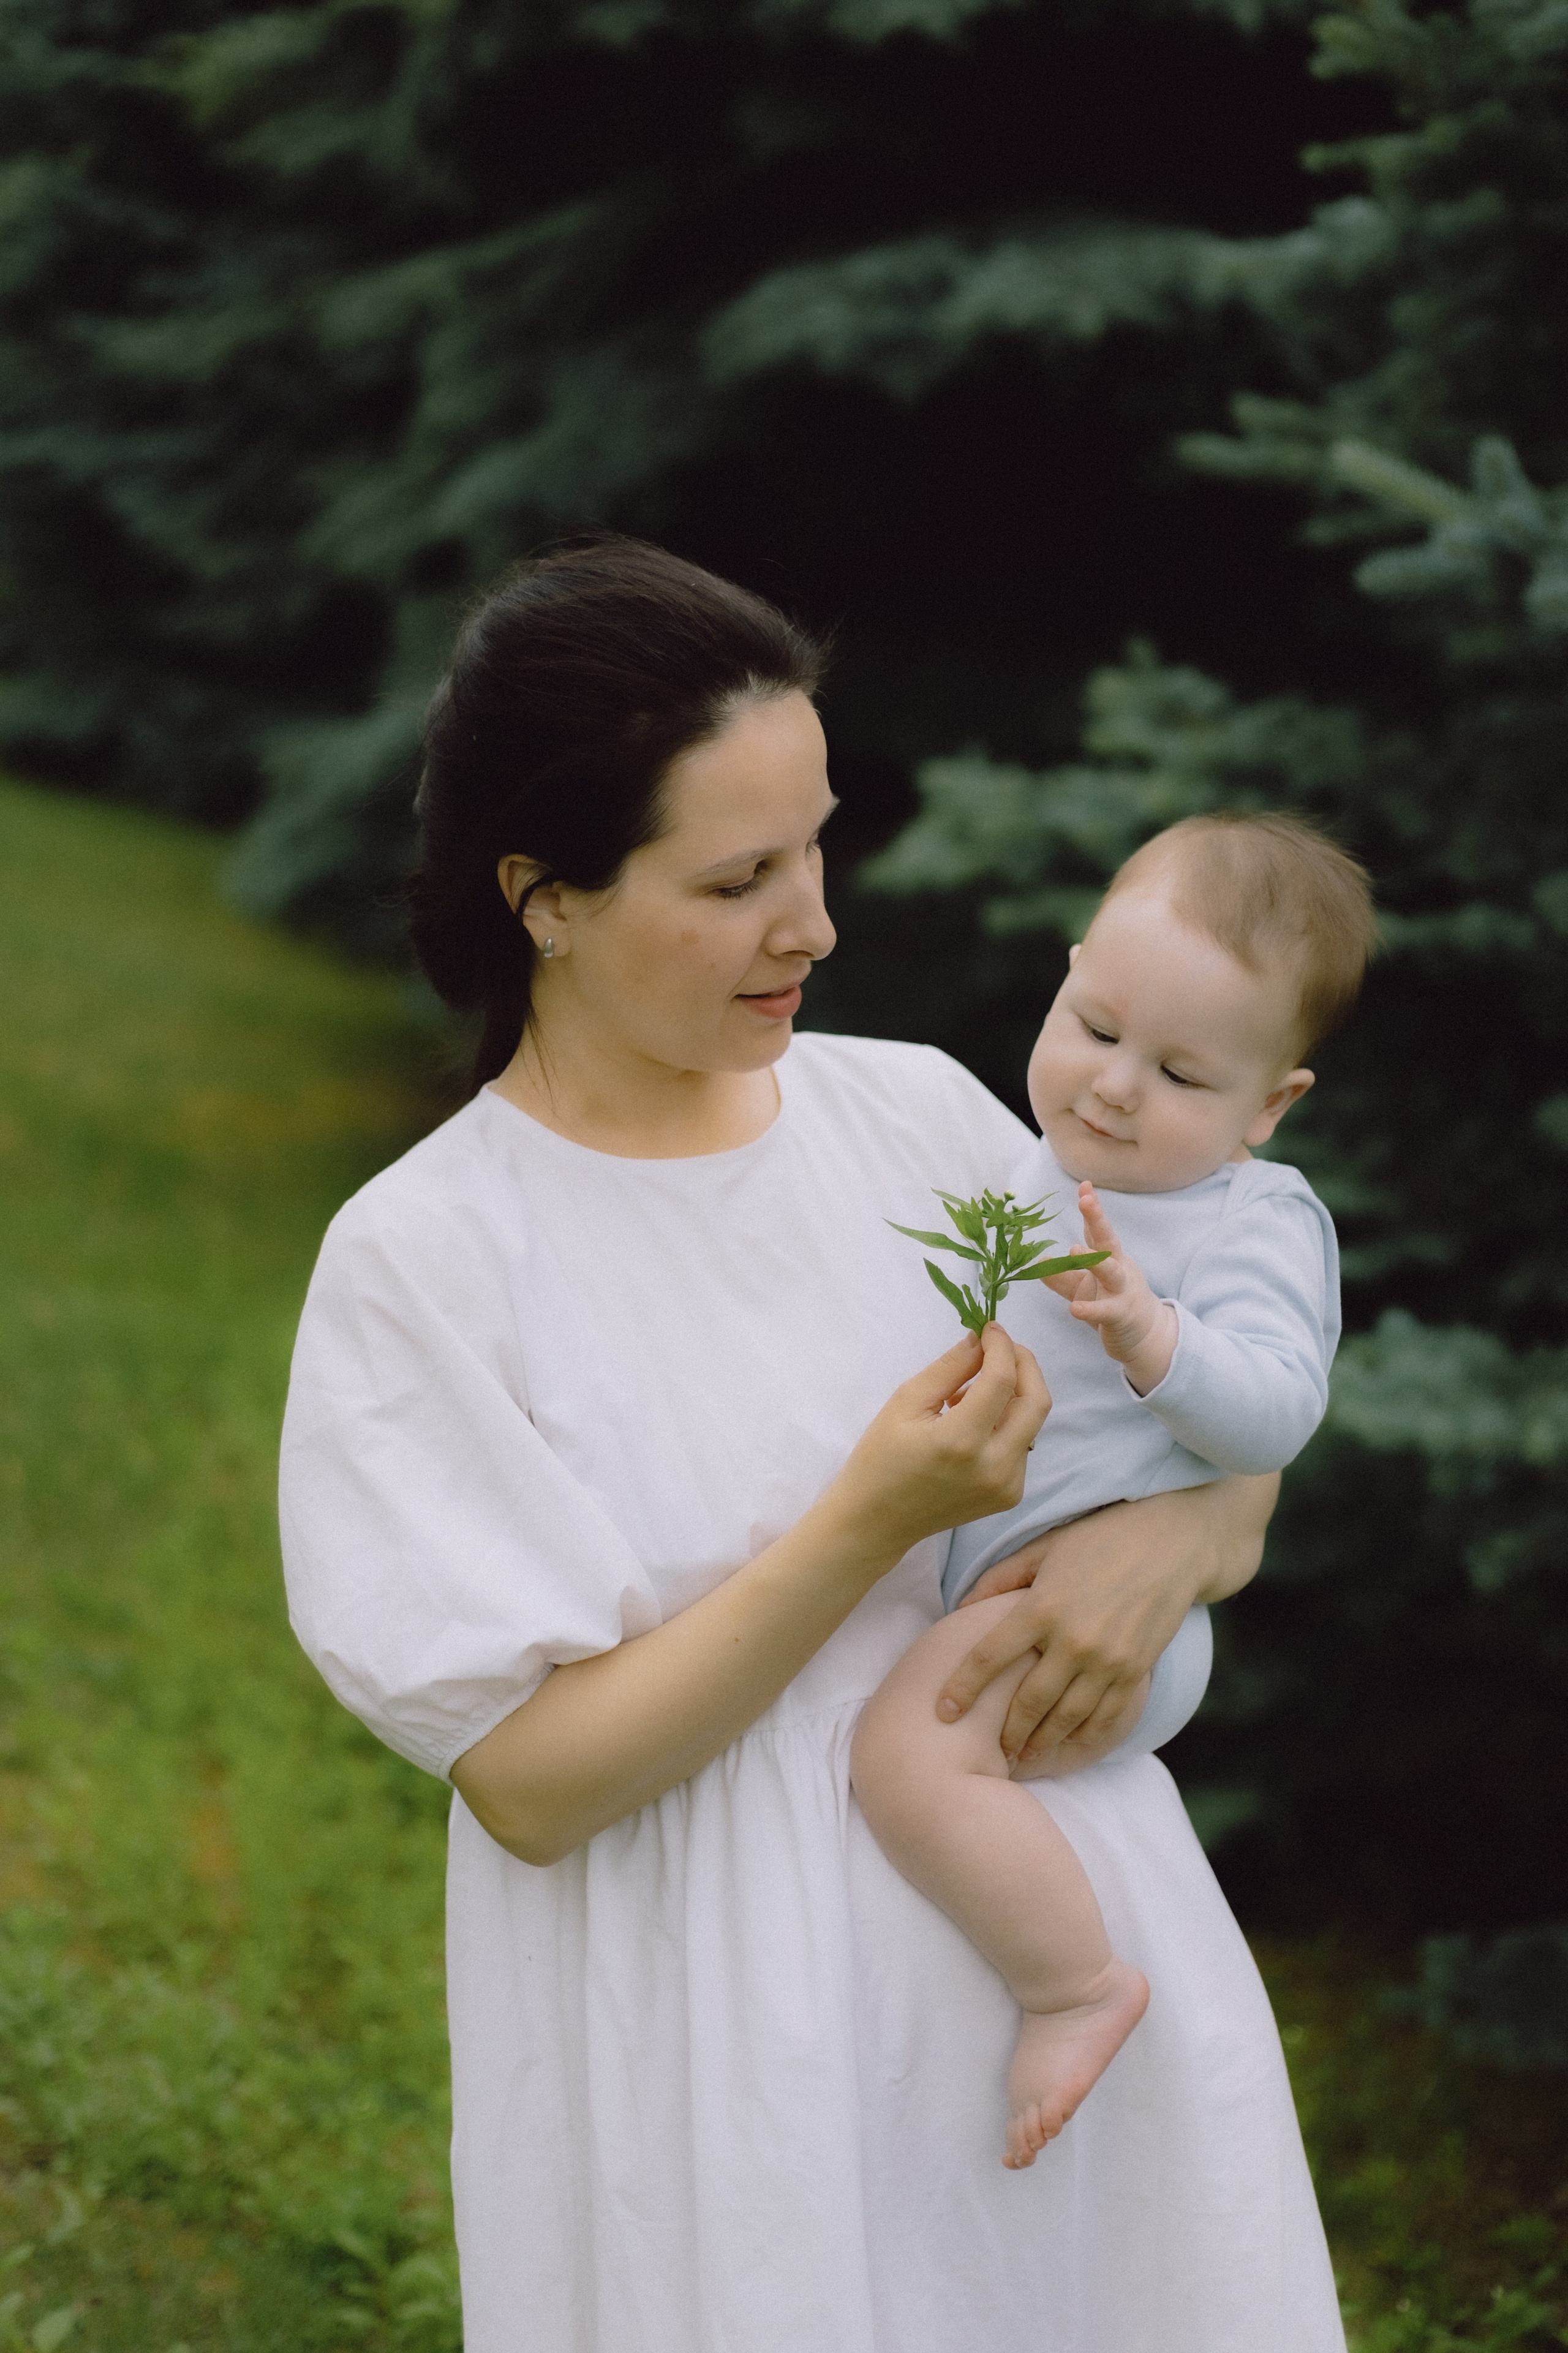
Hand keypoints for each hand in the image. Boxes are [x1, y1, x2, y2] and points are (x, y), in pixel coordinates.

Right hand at [828, 1326, 1050, 1562]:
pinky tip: (972, 1425)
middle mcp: (994, 1467)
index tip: (990, 1328)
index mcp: (960, 1442)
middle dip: (1024, 1363)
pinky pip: (1022, 1444)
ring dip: (1012, 1394)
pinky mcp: (1010, 1495)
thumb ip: (949, 1368)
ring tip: (967, 1394)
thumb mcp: (904, 1403)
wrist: (878, 1521)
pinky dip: (1005, 1422)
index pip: (1002, 1380)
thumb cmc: (881, 1458)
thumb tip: (981, 1340)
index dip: (1001, 1346)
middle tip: (998, 1347)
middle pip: (1036, 1401)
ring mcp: (1007, 1485)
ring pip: (1032, 1422)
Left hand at [936, 1478, 1276, 1762]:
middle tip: (989, 1751)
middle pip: (1028, 1702)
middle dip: (1005, 1732)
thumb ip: (1000, 1580)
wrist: (1173, 1542)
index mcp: (1041, 1607)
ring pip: (1066, 1718)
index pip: (988, 1658)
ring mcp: (1108, 1661)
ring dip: (1042, 1742)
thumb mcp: (1044, 1548)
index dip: (961, 1688)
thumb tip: (960, 1608)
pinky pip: (1106, 1716)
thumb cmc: (1101, 1537)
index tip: (941, 1711)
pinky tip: (1069, 1745)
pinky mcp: (1136, 1670)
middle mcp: (1073, 1641)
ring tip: (1023, 1756)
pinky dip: (1084, 1737)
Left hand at [1043, 1181, 1176, 1394]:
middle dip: (1097, 1219)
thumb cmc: (1114, 1304)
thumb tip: (1037, 1262)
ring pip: (1111, 1272)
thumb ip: (1062, 1276)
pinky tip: (1074, 1309)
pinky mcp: (1121, 1315)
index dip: (1091, 1209)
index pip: (1098, 1230)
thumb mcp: (1083, 1288)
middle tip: (1086, 1199)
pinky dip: (1090, 1309)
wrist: (1146, 1337)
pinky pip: (1105, 1311)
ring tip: (1074, 1251)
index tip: (1084, 1185)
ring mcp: (1122, 1291)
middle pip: (1108, 1241)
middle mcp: (1119, 1269)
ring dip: (1094, 1261)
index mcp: (1110, 1259)